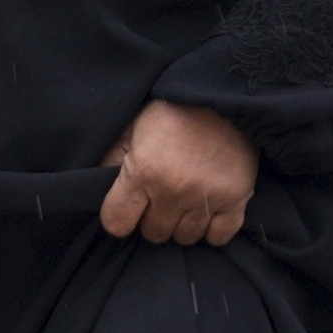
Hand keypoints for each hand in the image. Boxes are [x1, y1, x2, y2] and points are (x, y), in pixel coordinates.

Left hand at [101, 98, 257, 245]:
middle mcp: (174, 189)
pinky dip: (213, 229)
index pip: (117, 223)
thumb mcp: (132, 128)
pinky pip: (219, 237)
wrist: (221, 95)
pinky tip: (208, 209)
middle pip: (154, 233)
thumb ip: (112, 160)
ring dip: (183, 223)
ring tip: (186, 199)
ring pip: (185, 238)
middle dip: (154, 218)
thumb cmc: (172, 112)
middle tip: (162, 196)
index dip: (120, 217)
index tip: (129, 208)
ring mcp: (207, 196)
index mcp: (143, 171)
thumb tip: (96, 187)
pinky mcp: (236, 198)